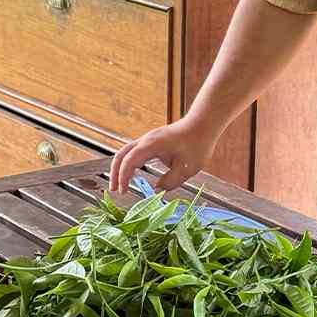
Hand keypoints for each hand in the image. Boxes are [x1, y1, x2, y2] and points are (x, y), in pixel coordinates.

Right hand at [108, 115, 225, 195]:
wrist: (202, 125)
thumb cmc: (197, 143)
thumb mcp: (187, 168)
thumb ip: (170, 181)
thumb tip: (157, 188)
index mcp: (151, 145)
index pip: (129, 161)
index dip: (123, 177)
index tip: (123, 191)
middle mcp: (145, 141)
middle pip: (121, 155)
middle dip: (115, 173)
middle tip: (114, 190)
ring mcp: (147, 140)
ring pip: (125, 153)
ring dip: (120, 168)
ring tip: (119, 184)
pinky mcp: (152, 142)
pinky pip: (133, 152)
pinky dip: (128, 164)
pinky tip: (131, 174)